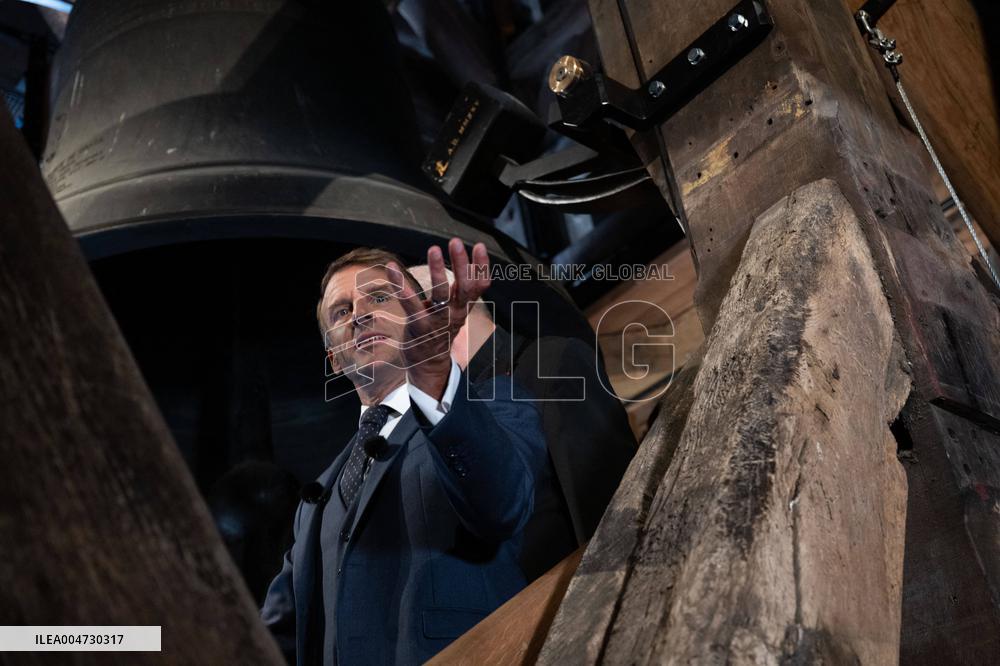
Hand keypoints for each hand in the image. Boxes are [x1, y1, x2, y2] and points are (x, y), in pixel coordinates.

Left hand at [388, 238, 490, 400]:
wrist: (429, 366)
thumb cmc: (440, 331)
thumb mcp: (455, 310)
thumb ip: (460, 291)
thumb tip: (468, 265)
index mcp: (464, 307)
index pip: (480, 285)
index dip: (482, 266)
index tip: (478, 246)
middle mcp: (454, 313)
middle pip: (465, 287)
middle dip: (462, 264)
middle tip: (455, 243)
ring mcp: (437, 321)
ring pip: (441, 294)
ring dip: (438, 271)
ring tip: (434, 250)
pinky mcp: (418, 326)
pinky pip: (411, 304)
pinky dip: (400, 284)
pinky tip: (391, 268)